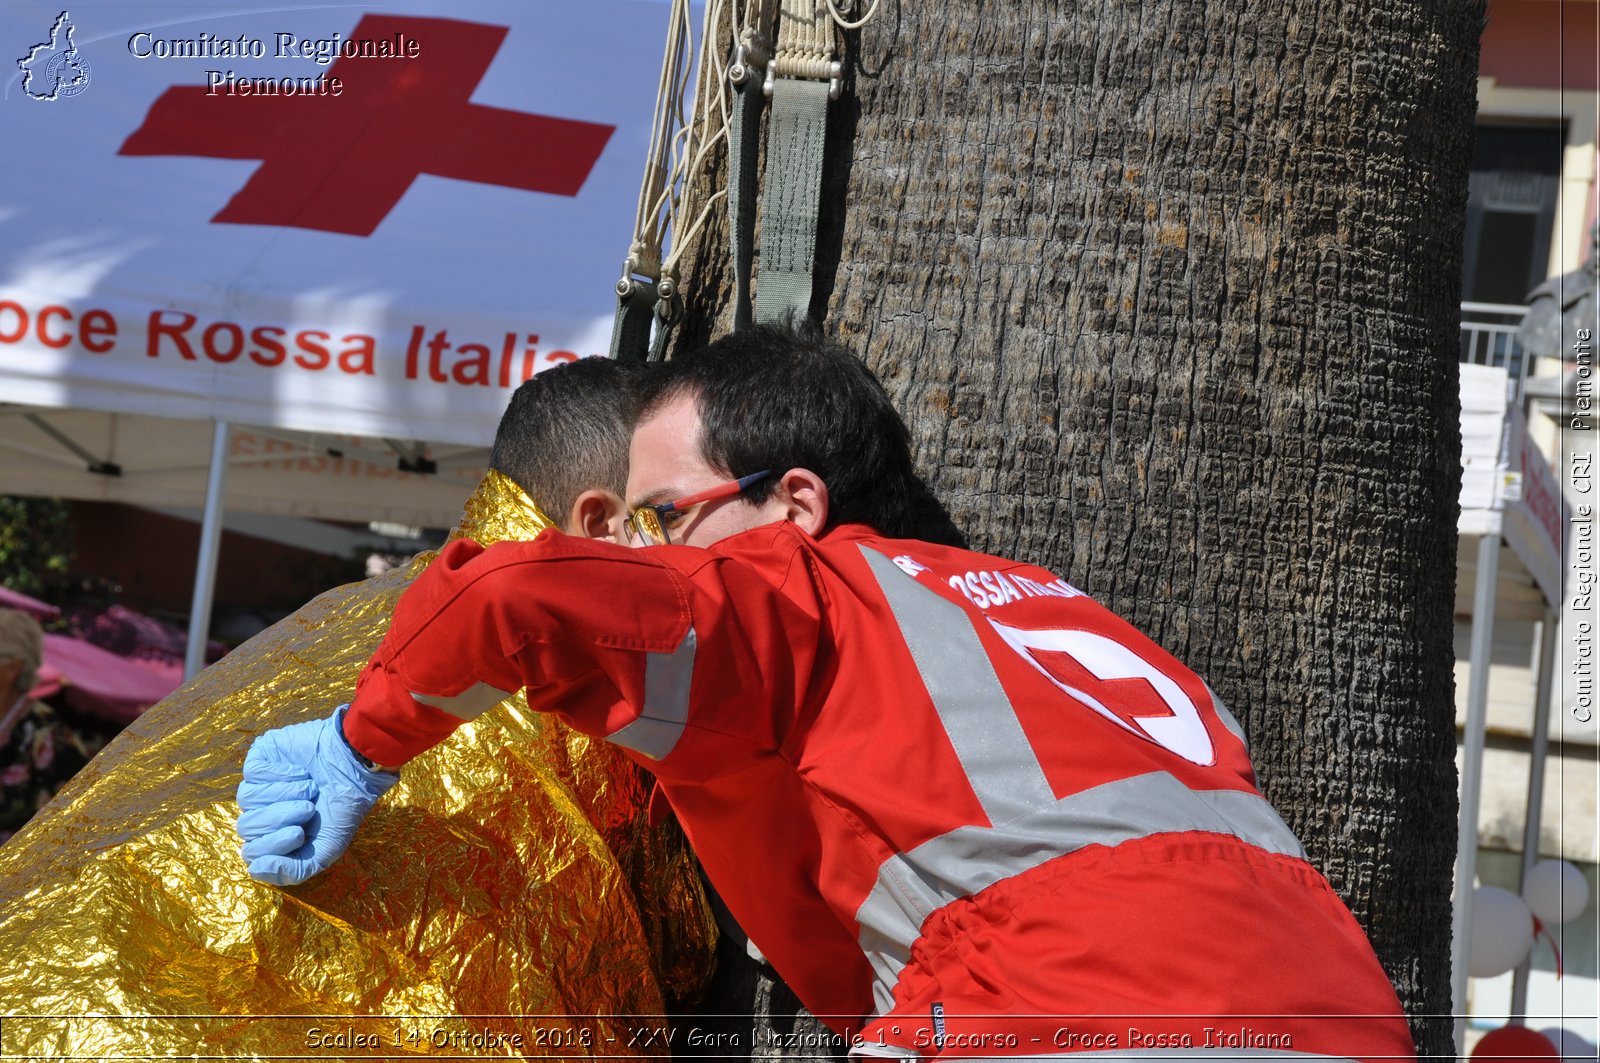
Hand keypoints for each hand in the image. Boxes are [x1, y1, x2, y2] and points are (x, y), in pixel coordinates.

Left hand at [235, 706, 397, 885]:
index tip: (299, 834)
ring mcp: (259, 783)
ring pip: (247, 799)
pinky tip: (301, 772)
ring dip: (283, 795)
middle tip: (308, 809)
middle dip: (279, 818)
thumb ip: (294, 871)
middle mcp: (263, 811)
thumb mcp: (326, 850)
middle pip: (246, 826)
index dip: (272, 845)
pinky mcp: (261, 757)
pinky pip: (253, 772)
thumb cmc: (343, 809)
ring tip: (309, 788)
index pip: (251, 852)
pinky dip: (280, 775)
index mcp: (274, 836)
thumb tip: (254, 869)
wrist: (357, 770)